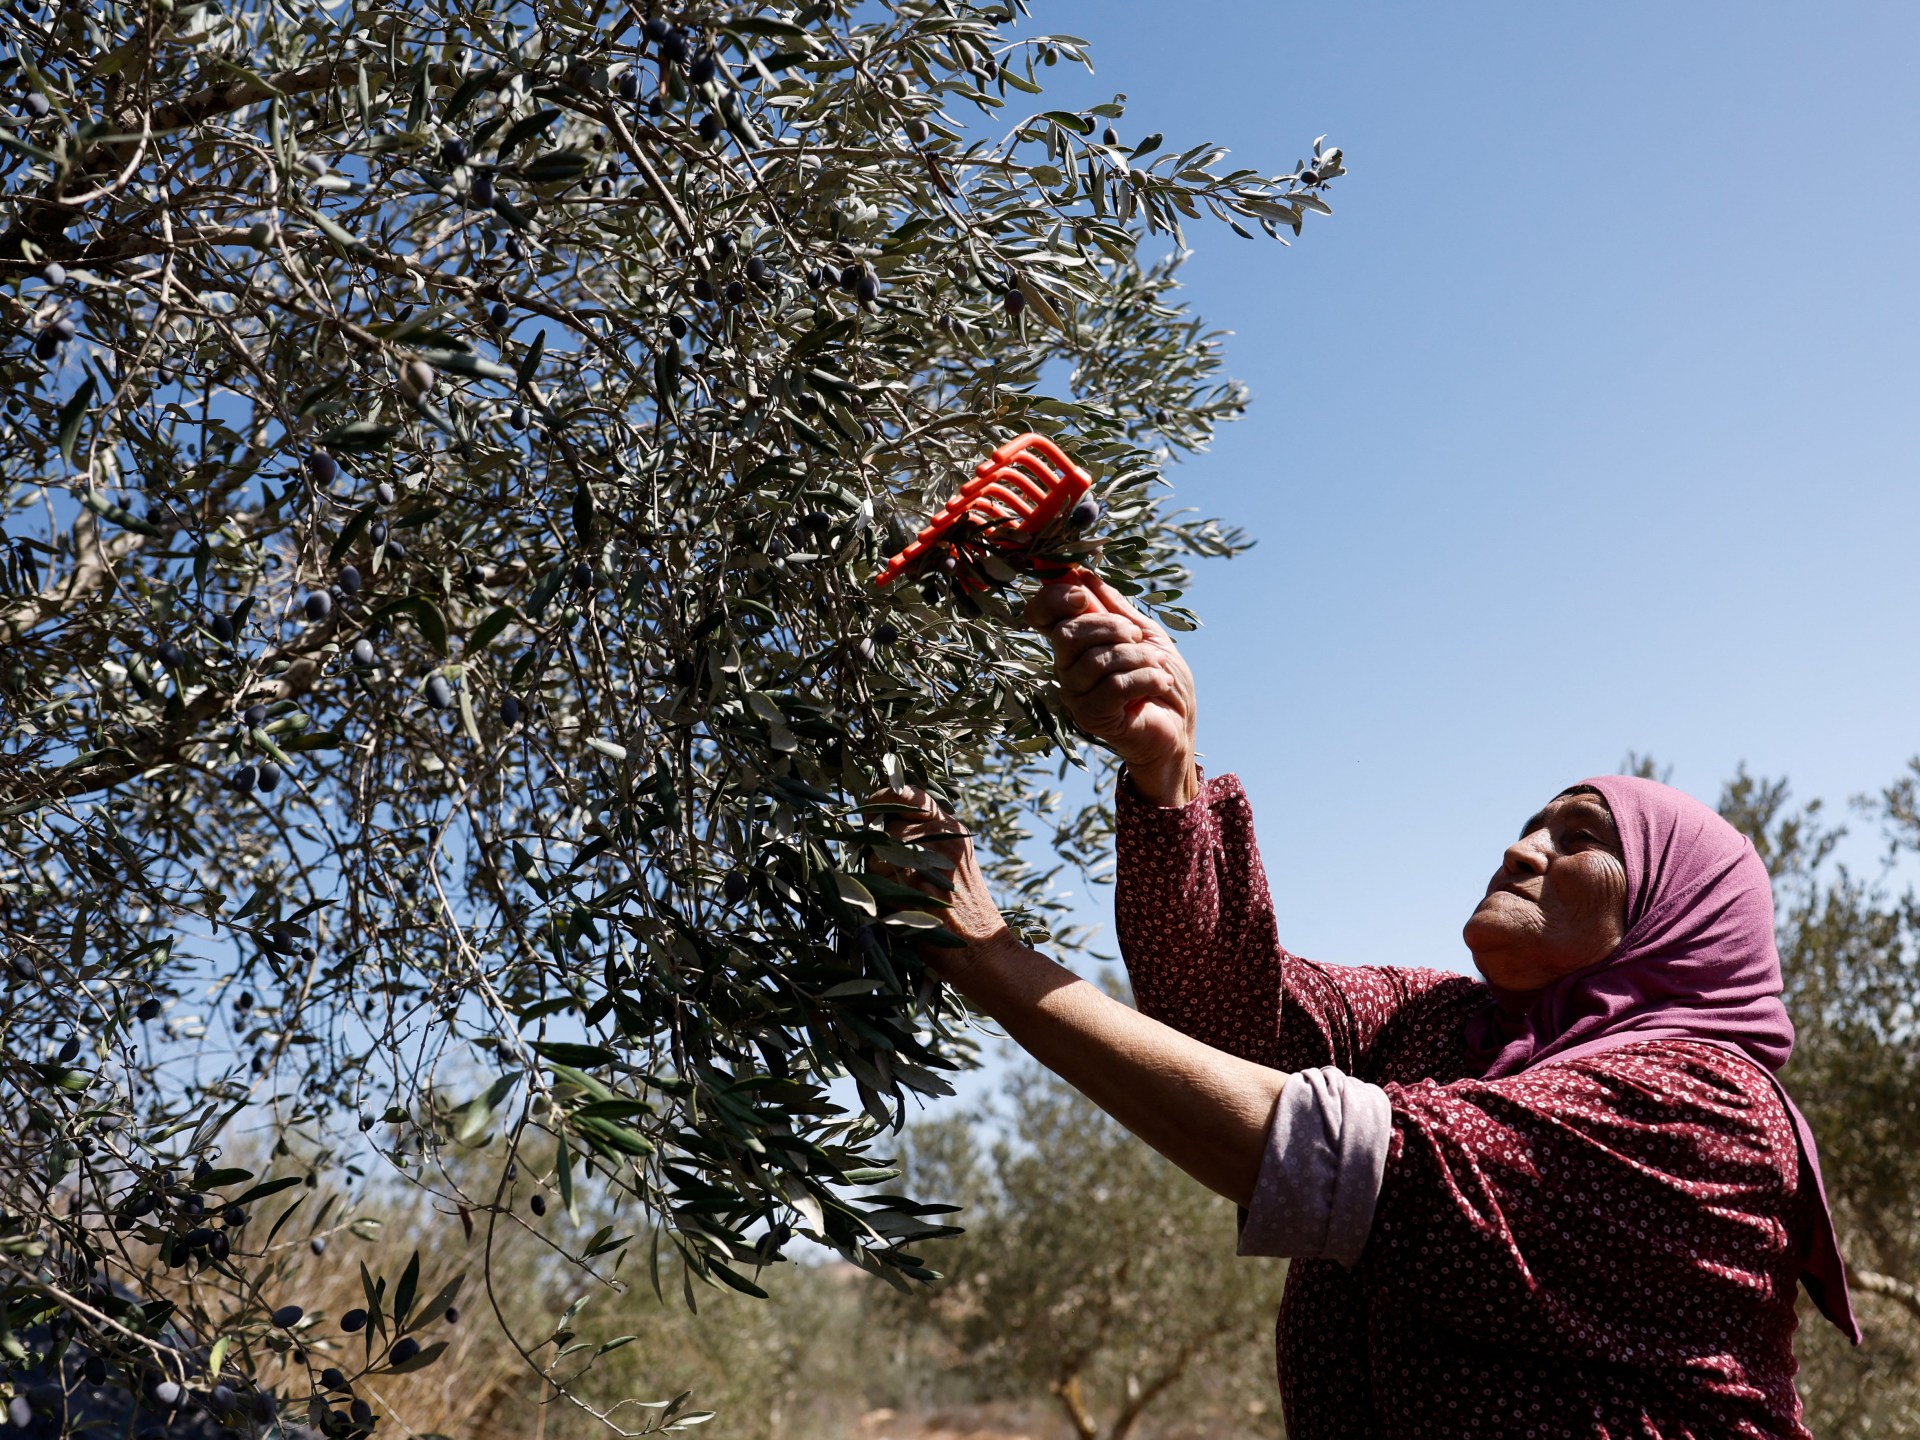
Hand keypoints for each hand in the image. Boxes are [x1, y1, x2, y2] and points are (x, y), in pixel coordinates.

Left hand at [866, 788, 1011, 982]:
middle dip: (877, 850)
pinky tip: (902, 909)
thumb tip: (874, 824)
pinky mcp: (918, 889)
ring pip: (879, 855)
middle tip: (890, 873)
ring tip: (901, 894)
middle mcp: (944, 839)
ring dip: (878, 874)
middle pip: (886, 828)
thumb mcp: (951, 862)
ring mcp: (932, 863)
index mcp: (952, 828)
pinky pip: (880, 882)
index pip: (911, 795)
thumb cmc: (960, 909)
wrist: (984, 950)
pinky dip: (882, 896)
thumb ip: (922, 838)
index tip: (871, 807)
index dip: (885, 797)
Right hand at [1026, 574, 1197, 806]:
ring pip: (1096, 660)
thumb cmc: (1161, 679)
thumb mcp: (1144, 632)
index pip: (1040, 614)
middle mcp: (1066, 668)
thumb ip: (1114, 606)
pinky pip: (1114, 686)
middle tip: (1137, 638)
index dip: (1054, 598)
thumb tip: (1082, 573)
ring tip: (1157, 667)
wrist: (1179, 727)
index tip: (1083, 596)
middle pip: (1068, 634)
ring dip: (1138, 657)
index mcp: (1075, 644)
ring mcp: (1076, 695)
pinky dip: (1145, 679)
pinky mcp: (1091, 717)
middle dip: (1111, 628)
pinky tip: (1159, 684)